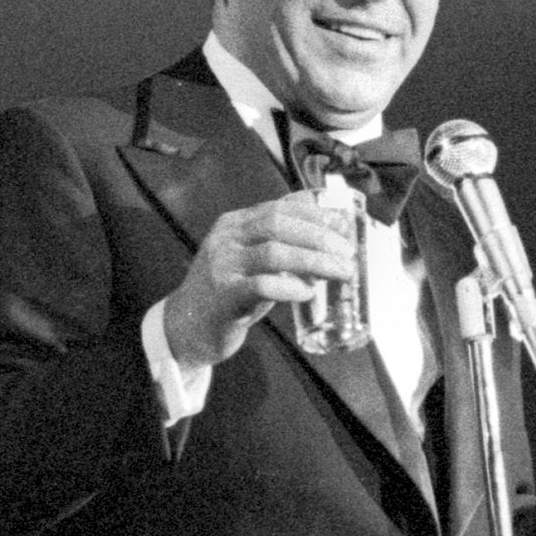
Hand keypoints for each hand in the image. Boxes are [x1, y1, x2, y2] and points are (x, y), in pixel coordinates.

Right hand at [162, 191, 354, 368]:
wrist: (187, 327)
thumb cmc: (230, 293)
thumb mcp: (252, 261)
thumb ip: (281, 246)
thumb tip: (329, 237)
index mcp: (234, 224)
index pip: (279, 207)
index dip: (315, 214)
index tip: (343, 224)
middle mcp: (226, 238)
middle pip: (279, 224)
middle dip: (319, 236)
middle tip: (348, 252)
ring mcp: (222, 265)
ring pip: (274, 253)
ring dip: (314, 261)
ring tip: (341, 272)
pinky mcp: (224, 296)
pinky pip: (261, 285)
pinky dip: (290, 287)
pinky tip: (308, 293)